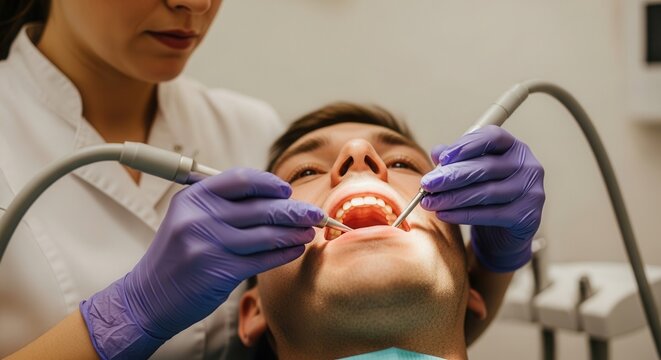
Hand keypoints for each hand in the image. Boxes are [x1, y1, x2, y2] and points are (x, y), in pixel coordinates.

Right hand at [80, 168, 322, 358]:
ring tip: (310, 232)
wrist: (148, 296)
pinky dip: (284, 253)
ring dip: (295, 233)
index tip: (287, 190)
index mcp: (194, 197)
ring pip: (267, 234)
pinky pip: (263, 259)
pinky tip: (296, 249)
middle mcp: (200, 217)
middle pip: (261, 207)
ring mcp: (209, 244)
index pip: (241, 179)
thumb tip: (274, 197)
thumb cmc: (177, 254)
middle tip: (316, 214)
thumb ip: (224, 203)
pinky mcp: (219, 271)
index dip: (270, 183)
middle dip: (295, 211)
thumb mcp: (189, 217)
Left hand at [420, 125, 544, 271]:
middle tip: (426, 184)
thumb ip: (454, 160)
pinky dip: (463, 215)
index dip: (466, 145)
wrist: (504, 233)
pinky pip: (490, 214)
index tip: (441, 159)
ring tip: (429, 202)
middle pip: (486, 167)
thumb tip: (436, 152)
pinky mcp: (528, 216)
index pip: (492, 137)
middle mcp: (528, 165)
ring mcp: (531, 191)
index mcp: (514, 147)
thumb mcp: (469, 174)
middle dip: (451, 176)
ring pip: (486, 192)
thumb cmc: (485, 196)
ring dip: (453, 198)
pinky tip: (443, 214)